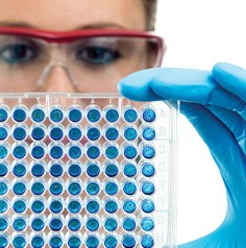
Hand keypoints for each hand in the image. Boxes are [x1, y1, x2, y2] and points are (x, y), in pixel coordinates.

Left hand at [118, 62, 245, 246]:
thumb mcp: (221, 245)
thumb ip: (188, 245)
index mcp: (238, 153)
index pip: (199, 112)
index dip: (167, 96)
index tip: (129, 91)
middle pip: (207, 98)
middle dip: (168, 85)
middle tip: (128, 86)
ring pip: (231, 97)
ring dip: (194, 83)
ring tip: (156, 82)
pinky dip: (245, 86)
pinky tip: (218, 73)